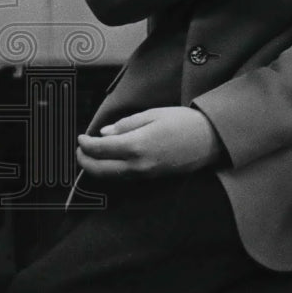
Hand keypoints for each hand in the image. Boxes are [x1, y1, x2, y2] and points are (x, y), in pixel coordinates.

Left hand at [76, 106, 223, 178]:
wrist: (211, 139)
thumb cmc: (185, 122)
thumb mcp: (154, 114)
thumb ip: (126, 125)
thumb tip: (105, 134)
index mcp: (136, 145)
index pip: (100, 149)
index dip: (85, 144)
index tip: (80, 138)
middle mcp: (137, 164)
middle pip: (100, 170)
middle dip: (84, 162)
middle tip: (80, 151)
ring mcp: (145, 174)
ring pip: (111, 177)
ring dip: (97, 169)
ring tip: (92, 157)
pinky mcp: (152, 178)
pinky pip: (124, 178)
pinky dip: (111, 172)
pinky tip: (112, 162)